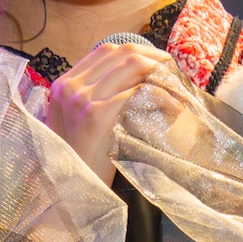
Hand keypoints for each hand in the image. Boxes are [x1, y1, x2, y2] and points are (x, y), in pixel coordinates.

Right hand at [46, 41, 172, 184]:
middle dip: (154, 58)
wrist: (69, 191)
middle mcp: (70, 86)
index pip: (106, 50)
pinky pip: (136, 94)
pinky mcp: (96, 116)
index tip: (158, 63)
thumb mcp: (78, 123)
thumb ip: (96, 100)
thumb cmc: (80, 162)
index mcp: (64, 84)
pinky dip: (160, 96)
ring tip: (177, 88)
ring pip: (131, 67)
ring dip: (160, 74)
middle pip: (121, 53)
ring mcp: (82, 99)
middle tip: (174, 70)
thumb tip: (136, 85)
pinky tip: (173, 107)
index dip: (138, 52)